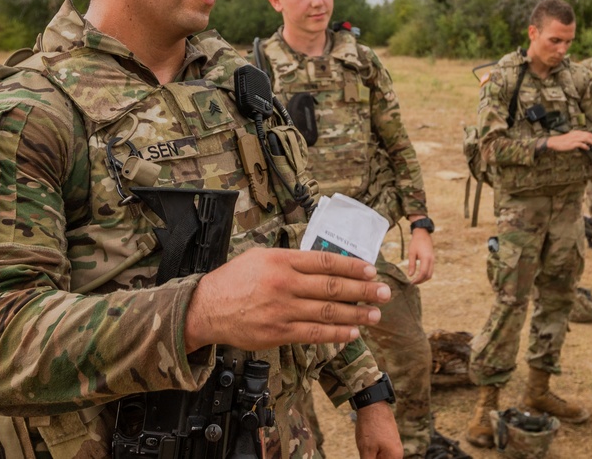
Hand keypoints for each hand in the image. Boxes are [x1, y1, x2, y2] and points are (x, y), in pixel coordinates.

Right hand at [184, 248, 390, 352]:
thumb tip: (324, 262)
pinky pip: (313, 334)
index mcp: (281, 260)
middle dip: (364, 290)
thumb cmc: (235, 280)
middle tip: (384, 292)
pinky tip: (352, 332)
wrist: (206, 308)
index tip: (371, 269)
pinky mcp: (278, 332)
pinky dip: (336, 333)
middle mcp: (284, 284)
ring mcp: (282, 310)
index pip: (326, 262)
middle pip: (333, 287)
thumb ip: (291, 258)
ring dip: (356, 314)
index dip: (352, 266)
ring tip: (375, 314)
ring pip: (327, 312)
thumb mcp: (261, 256)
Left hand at [355, 401, 401, 458]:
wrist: (373, 404)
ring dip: (372, 456)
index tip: (367, 455)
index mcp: (394, 457)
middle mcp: (398, 452)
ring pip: (381, 457)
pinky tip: (366, 443)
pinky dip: (373, 451)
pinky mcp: (390, 438)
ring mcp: (394, 444)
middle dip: (371, 458)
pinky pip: (382, 451)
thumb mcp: (366, 451)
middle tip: (366, 450)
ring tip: (366, 444)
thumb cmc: (370, 427)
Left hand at [406, 230, 434, 283]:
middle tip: (413, 282)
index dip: (418, 279)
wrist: (423, 234)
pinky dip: (426, 274)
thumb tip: (410, 275)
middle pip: (428, 275)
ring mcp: (433, 260)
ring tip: (416, 280)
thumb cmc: (416, 242)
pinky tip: (419, 274)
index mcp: (426, 258)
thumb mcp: (411, 253)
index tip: (411, 282)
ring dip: (424, 278)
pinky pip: (431, 270)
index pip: (423, 273)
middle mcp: (431, 260)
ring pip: (430, 273)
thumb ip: (411, 264)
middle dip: (421, 281)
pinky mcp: (432, 259)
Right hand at [546, 130, 591, 153]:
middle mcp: (576, 134)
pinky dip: (585, 146)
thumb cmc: (562, 141)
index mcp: (577, 132)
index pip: (588, 133)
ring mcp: (574, 138)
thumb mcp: (571, 137)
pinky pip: (581, 144)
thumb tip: (585, 142)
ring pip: (586, 139)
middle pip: (588, 135)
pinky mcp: (572, 143)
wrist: (554, 142)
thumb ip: (578, 139)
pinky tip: (588, 148)